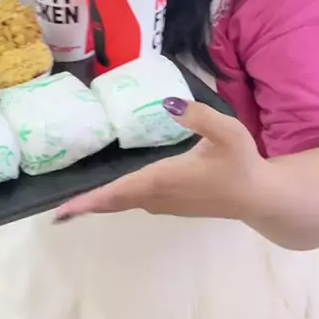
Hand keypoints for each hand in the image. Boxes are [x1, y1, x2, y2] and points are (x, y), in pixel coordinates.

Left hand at [55, 99, 269, 222]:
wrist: (259, 197)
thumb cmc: (242, 163)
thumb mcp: (227, 132)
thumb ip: (199, 116)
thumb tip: (169, 104)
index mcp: (166, 179)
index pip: (121, 191)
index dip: (93, 200)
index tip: (67, 211)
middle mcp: (160, 195)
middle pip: (116, 201)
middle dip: (87, 206)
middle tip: (58, 213)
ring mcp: (165, 204)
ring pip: (125, 203)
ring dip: (100, 203)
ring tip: (74, 204)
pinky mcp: (171, 204)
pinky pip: (134, 202)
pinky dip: (115, 201)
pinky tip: (107, 195)